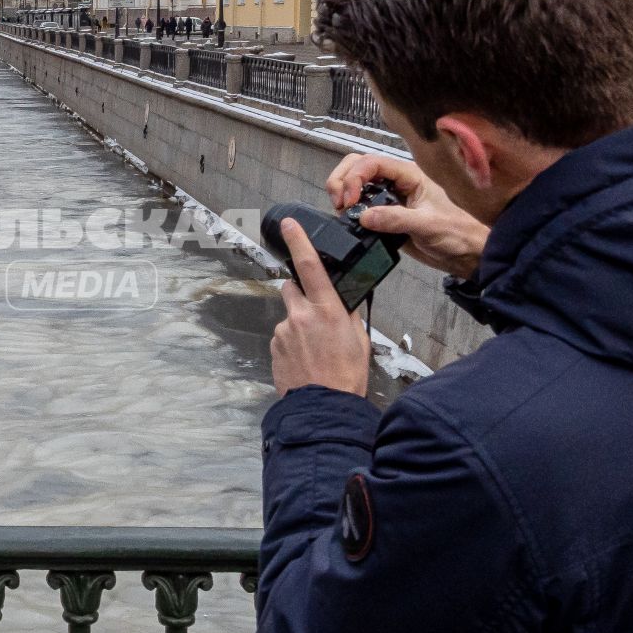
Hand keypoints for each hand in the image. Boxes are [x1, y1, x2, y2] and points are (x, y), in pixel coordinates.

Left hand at [271, 219, 372, 397]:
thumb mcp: (358, 339)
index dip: (299, 241)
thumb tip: (341, 304)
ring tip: (314, 350)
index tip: (291, 225)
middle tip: (315, 314)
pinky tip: (305, 359)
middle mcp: (300, 315)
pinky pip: (282, 336)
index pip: (309, 266)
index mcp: (326, 309)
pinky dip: (292, 343)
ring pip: (289, 316)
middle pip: (291, 288)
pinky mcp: (274, 346)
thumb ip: (347, 315)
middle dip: (301, 294)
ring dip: (298, 325)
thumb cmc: (346, 376)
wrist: (323, 407)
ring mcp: (283, 331)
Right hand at [326, 153, 488, 280]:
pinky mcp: (385, 216)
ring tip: (342, 213)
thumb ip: (396, 219)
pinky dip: (349, 211)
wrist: (468, 255)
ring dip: (342, 193)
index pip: (372, 163)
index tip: (348, 201)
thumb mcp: (428, 225)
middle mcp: (396, 182)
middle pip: (358, 165)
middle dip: (342, 180)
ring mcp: (389, 198)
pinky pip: (360, 207)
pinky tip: (349, 223)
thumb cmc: (458, 234)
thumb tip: (363, 217)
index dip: (354, 177)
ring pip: (356, 184)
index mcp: (409, 174)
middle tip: (339, 204)